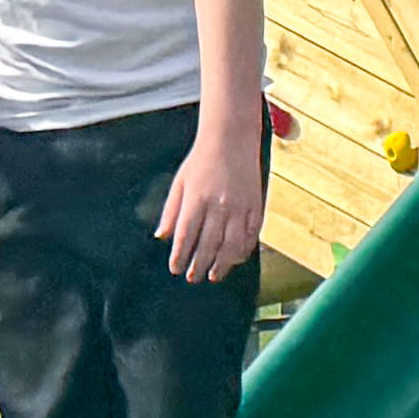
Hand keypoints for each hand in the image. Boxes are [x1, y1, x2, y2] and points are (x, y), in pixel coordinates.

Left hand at [158, 128, 267, 284]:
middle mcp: (219, 205)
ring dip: (223, 263)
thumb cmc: (201, 161)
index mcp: (197, 199)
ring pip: (232, 244)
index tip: (176, 269)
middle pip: (209, 244)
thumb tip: (162, 237)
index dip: (181, 255)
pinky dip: (244, 250)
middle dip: (200, 264)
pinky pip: (252, 234)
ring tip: (214, 275)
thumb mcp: (179, 183)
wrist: (231, 140)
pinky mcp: (256, 206)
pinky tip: (236, 259)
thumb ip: (171, 211)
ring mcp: (240, 207)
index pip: (187, 235)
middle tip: (193, 278)